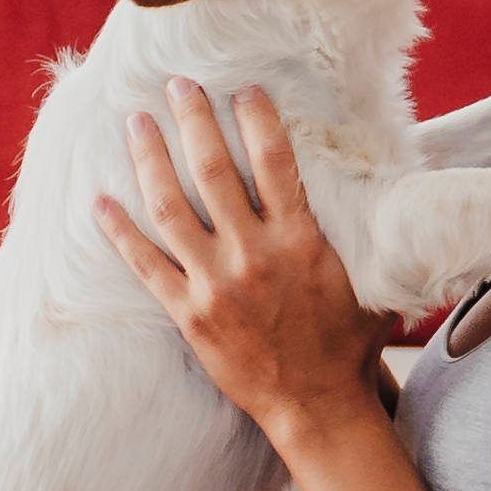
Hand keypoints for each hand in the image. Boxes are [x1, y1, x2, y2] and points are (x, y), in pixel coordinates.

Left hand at [96, 81, 391, 444]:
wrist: (318, 406)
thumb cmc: (350, 344)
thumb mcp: (372, 281)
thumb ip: (364, 235)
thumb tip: (390, 190)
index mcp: (300, 239)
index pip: (274, 160)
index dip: (255, 117)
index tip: (241, 87)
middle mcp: (254, 254)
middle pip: (213, 171)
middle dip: (192, 120)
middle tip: (176, 84)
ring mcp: (216, 283)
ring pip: (170, 208)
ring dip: (149, 159)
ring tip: (135, 124)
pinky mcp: (188, 314)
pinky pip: (144, 265)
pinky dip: (119, 231)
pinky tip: (100, 201)